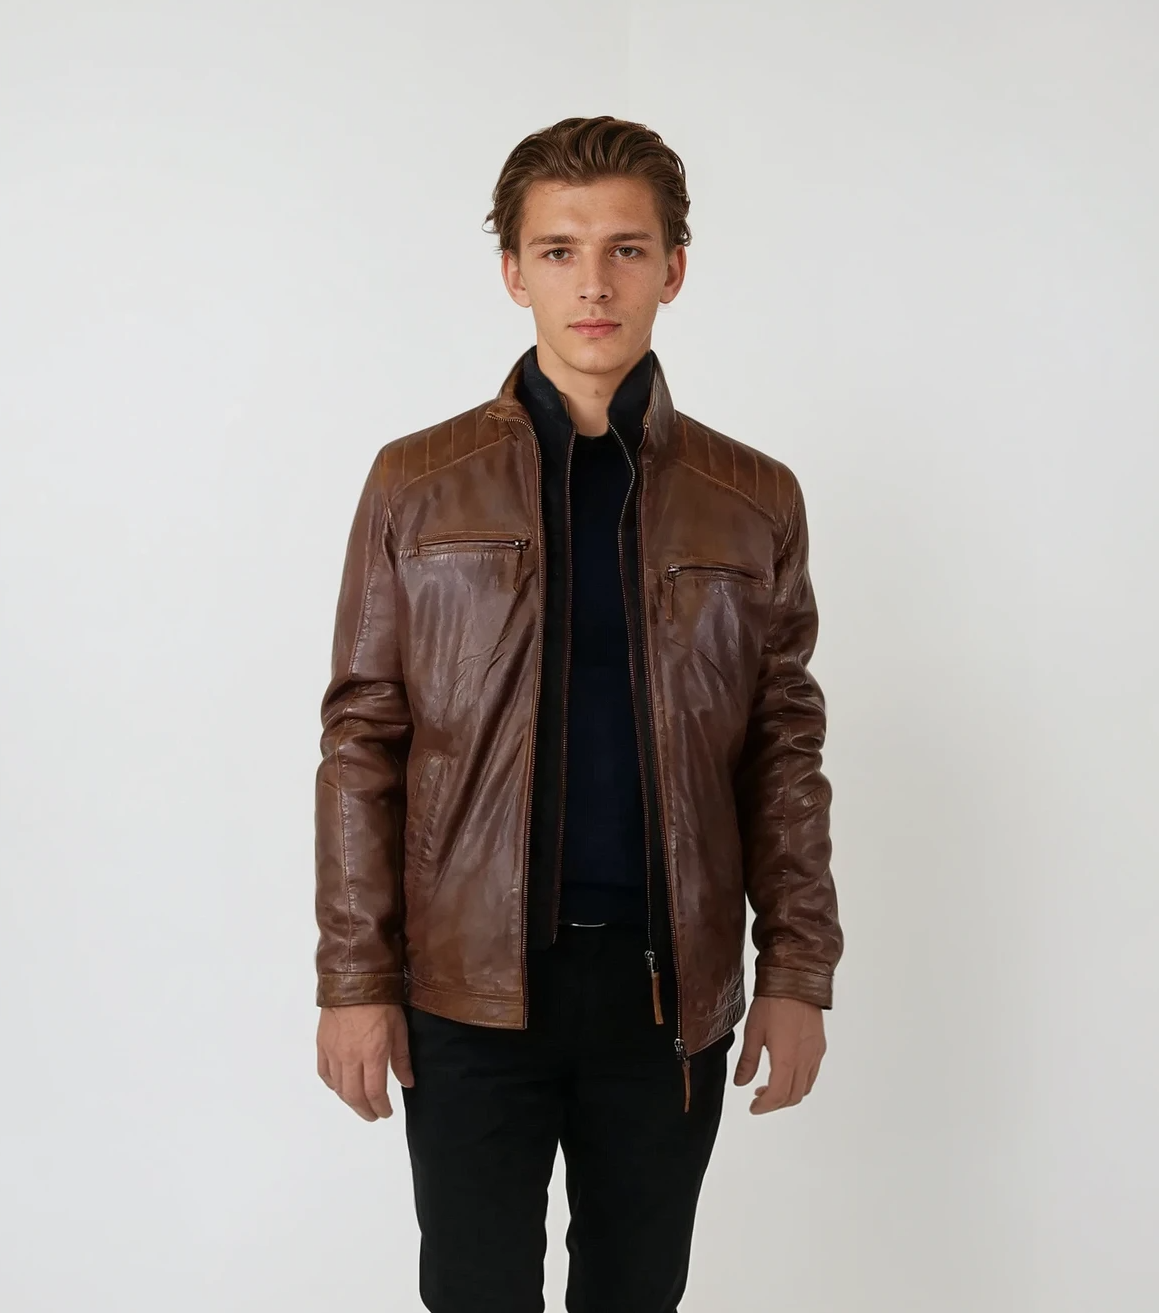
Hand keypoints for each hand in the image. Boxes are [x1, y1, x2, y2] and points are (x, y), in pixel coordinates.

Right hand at [316, 1002, 414, 1120]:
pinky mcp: (322, 1045)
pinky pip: (324, 1073)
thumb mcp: (399, 1028)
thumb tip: (407, 1083)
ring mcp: (334, 1052)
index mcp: (373, 1054)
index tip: (386, 1112)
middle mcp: (351, 1058)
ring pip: (338, 1088)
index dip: (381, 1107)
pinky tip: (339, 1086)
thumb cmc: (382, 1002)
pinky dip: (332, 1085)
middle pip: (354, 1096)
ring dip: (349, 1100)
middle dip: (365, 1110)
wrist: (354, 980)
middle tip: (373, 1114)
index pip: (375, 1093)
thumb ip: (402, 1058)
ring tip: (359, 1103)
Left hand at [733, 995, 825, 1113]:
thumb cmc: (772, 1003)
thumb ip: (747, 1061)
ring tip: (769, 1086)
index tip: (753, 1108)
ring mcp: (815, 1053)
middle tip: (758, 1099)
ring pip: (805, 1087)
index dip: (765, 1107)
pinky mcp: (820, 1046)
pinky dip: (799, 1082)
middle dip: (776, 1103)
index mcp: (787, 1058)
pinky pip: (812, 1074)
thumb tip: (740, 1083)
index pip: (779, 1095)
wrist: (796, 980)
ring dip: (788, 1094)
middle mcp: (806, 1060)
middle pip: (794, 1096)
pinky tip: (785, 1072)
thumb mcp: (753, 1031)